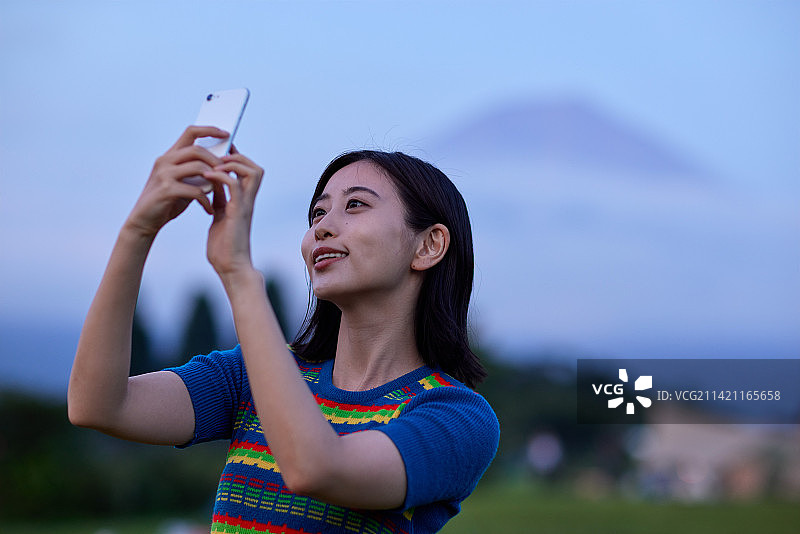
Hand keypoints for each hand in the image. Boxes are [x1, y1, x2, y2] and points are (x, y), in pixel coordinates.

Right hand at [124, 126, 228, 236]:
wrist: (144, 220)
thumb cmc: (167, 201)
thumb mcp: (183, 183)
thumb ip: (197, 173)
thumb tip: (220, 166)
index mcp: (170, 156)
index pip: (190, 132)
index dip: (209, 130)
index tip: (226, 133)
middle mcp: (165, 161)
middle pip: (197, 149)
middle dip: (216, 160)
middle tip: (228, 172)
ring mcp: (164, 174)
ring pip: (198, 167)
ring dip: (214, 179)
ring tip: (221, 190)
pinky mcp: (166, 190)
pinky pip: (195, 190)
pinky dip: (206, 200)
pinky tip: (209, 209)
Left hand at [203, 145, 264, 278]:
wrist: (229, 267)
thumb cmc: (223, 248)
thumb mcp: (218, 216)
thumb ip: (219, 200)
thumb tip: (210, 186)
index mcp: (243, 202)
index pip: (248, 172)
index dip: (236, 160)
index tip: (219, 155)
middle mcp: (248, 201)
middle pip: (255, 169)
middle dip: (238, 157)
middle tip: (219, 157)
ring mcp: (245, 206)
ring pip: (252, 172)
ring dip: (234, 163)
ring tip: (215, 164)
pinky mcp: (238, 212)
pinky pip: (235, 185)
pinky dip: (222, 176)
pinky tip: (208, 176)